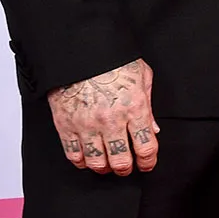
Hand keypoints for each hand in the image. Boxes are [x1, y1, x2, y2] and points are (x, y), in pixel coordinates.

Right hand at [48, 59, 158, 175]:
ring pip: (97, 162)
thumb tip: (153, 129)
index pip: (146, 148)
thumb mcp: (141, 75)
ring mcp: (86, 124)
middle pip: (121, 161)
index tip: (147, 164)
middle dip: (126, 168)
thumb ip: (148, 105)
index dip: (149, 162)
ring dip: (104, 168)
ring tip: (106, 165)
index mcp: (134, 108)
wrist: (79, 48)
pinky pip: (73, 155)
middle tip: (126, 166)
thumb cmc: (111, 58)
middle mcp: (111, 120)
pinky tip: (87, 158)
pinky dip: (81, 162)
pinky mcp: (65, 124)